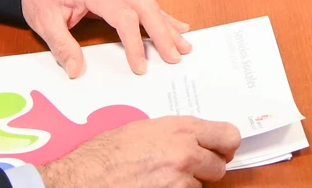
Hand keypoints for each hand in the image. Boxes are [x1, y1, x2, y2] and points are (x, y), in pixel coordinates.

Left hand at [22, 0, 192, 76]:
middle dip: (163, 34)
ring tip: (185, 46)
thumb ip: (61, 45)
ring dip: (168, 26)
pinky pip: (146, 4)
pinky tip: (178, 27)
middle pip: (145, 8)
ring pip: (150, 6)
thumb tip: (76, 71)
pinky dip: (164, 17)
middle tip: (176, 57)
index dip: (134, 43)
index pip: (123, 17)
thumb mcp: (43, 20)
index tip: (140, 67)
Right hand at [39, 117, 240, 187]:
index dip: (226, 145)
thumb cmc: (105, 153)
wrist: (83, 178)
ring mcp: (180, 181)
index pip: (228, 136)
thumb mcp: (144, 129)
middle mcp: (185, 153)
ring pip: (200, 185)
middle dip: (207, 168)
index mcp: (180, 129)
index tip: (222, 150)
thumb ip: (176, 133)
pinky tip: (155, 186)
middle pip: (220, 166)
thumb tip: (196, 139)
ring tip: (160, 177)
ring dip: (187, 184)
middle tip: (189, 168)